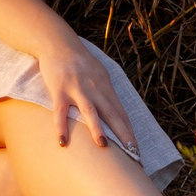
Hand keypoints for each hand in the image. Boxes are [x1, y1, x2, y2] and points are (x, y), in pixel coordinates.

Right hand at [32, 27, 140, 155]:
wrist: (59, 43)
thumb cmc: (79, 61)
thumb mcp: (98, 74)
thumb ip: (105, 92)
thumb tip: (115, 111)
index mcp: (106, 87)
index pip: (121, 112)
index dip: (129, 130)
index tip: (136, 148)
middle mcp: (95, 89)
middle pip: (112, 114)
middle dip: (123, 133)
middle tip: (132, 152)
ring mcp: (77, 90)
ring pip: (90, 111)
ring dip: (97, 128)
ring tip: (103, 145)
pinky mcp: (60, 90)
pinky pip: (61, 112)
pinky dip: (62, 127)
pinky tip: (62, 141)